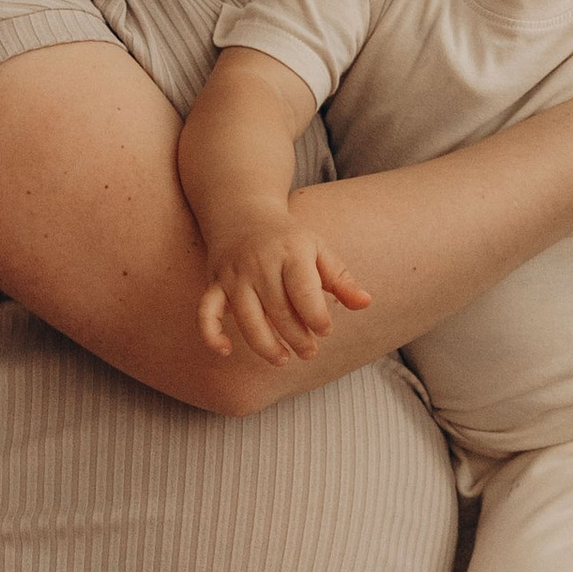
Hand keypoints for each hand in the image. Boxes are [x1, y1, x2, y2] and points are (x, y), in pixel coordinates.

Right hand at [196, 205, 373, 363]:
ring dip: (265, 345)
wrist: (242, 212)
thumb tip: (366, 303)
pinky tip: (226, 351)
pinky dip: (211, 333)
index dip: (316, 317)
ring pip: (246, 318)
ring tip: (283, 359)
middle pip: (278, 310)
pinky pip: (206, 312)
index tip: (325, 331)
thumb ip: (341, 279)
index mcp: (290, 253)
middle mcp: (259, 264)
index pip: (303, 291)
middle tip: (309, 352)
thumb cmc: (288, 238)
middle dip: (296, 337)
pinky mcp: (214, 284)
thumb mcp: (318, 250)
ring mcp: (234, 275)